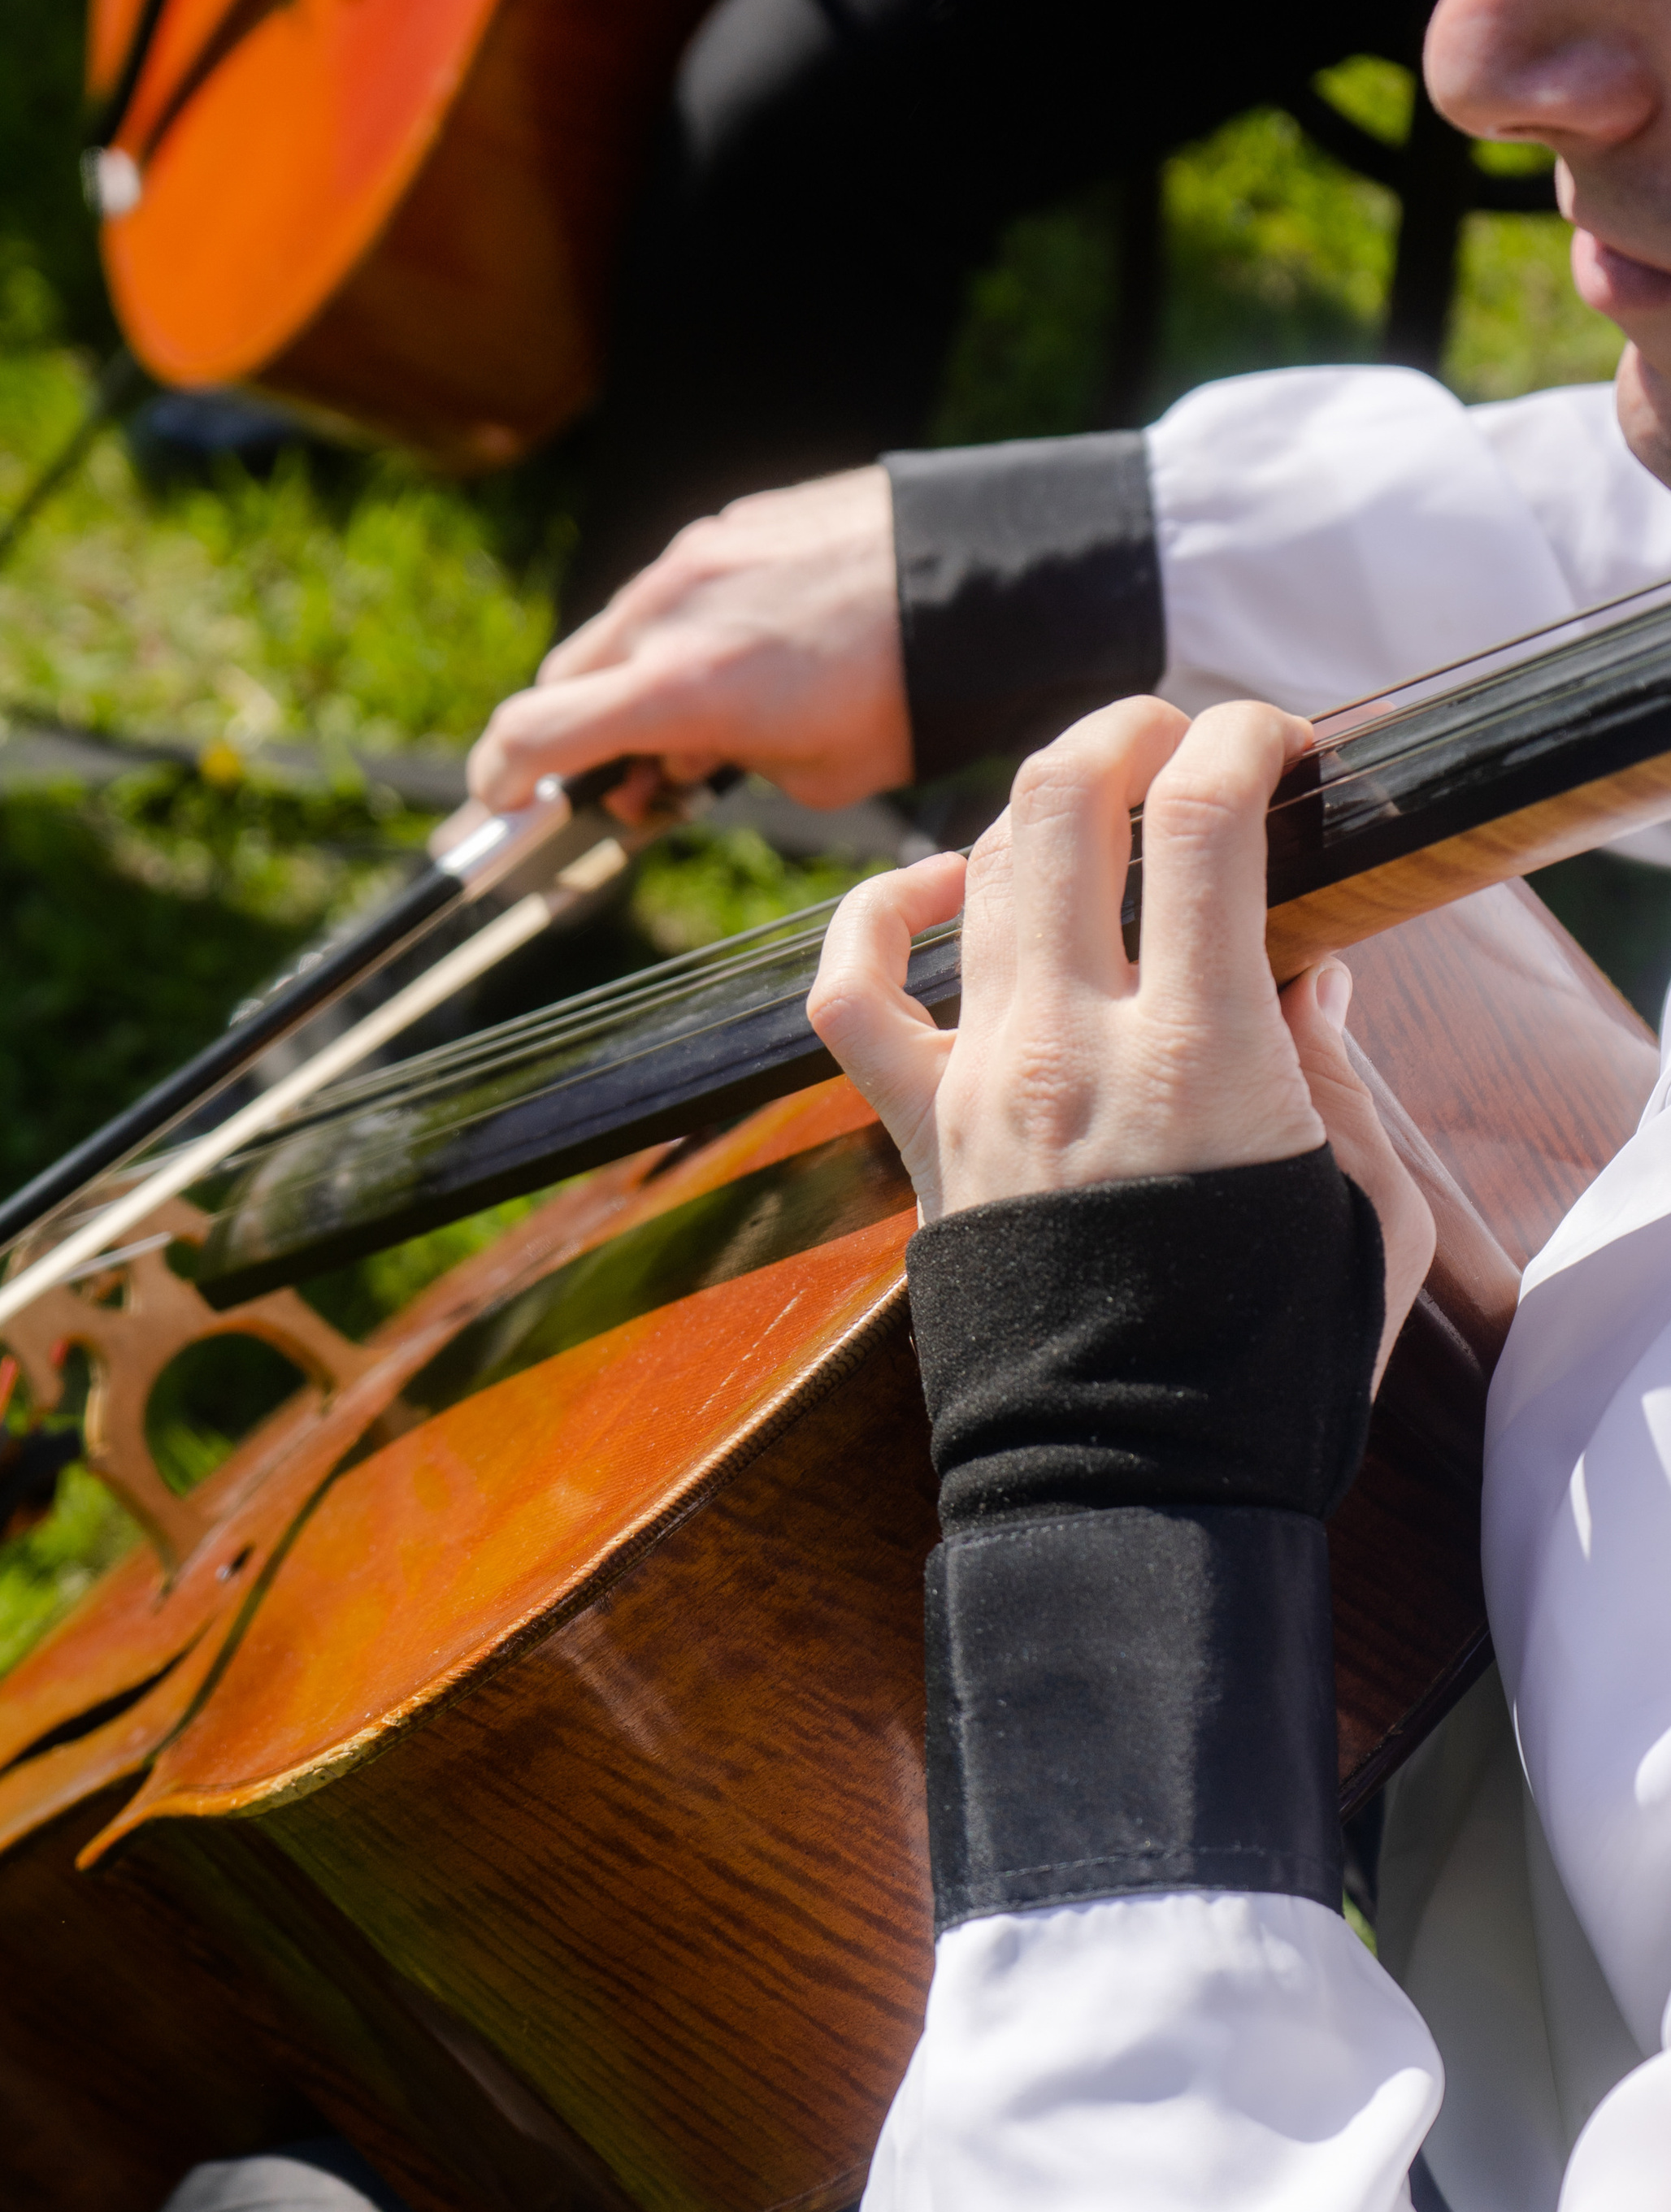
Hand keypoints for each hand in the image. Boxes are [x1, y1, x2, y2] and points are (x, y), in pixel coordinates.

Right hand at [466, 468, 912, 818]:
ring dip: (630, 678)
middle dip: (573, 735)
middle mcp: (667, 611)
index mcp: (678, 688)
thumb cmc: (912, 694)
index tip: (502, 805)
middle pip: (562, 680)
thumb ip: (724, 772)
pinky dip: (682, 628)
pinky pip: (675, 585)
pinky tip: (751, 651)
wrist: (991, 578)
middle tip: (631, 778)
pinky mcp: (733, 520)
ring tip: (707, 715)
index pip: (530, 735)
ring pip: (618, 628)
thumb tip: (683, 761)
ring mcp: (696, 554)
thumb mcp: (816, 776)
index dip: (499, 782)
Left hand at [808, 694, 1435, 1382]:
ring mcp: (978, 1085)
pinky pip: (852, 991)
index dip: (1240, 739)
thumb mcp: (1359, 1204)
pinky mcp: (919, 1137)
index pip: (1200, 817)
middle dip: (1125, 730)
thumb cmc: (1265, 1361)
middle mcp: (1070, 1045)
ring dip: (1038, 808)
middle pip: (1064, 804)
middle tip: (1174, 733)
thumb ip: (1336, 1070)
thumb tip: (1310, 973)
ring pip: (976, 871)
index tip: (1272, 740)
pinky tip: (929, 888)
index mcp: (1201, 1053)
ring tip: (1094, 807)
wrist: (1131, 1481)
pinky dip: (876, 913)